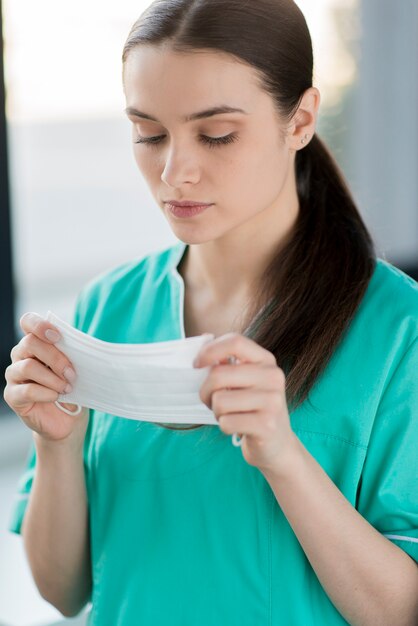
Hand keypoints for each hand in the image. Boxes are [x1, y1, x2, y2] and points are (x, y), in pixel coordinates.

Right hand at [3, 312, 88, 443]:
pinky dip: (46, 393)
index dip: (40, 325)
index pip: (28, 322)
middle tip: (72, 373)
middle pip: (30, 343)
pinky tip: (56, 397)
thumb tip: (83, 344)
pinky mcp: (12, 396)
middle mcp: (20, 355)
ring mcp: (14, 375)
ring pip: (28, 366)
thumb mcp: (75, 367)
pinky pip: (26, 390)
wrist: (67, 419)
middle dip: (55, 358)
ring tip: (67, 388)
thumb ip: (73, 353)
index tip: (57, 336)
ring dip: (53, 378)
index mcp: (36, 343)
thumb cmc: (71, 387)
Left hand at [194, 332, 297, 472]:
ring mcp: (272, 401)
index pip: (235, 341)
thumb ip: (227, 362)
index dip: (210, 351)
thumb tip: (202, 341)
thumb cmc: (253, 408)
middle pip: (219, 374)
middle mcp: (273, 377)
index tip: (197, 364)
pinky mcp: (267, 425)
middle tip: (209, 400)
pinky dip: (224, 426)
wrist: (278, 444)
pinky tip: (237, 427)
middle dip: (205, 391)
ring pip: (219, 401)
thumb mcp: (245, 380)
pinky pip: (226, 422)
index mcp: (266, 360)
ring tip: (229, 414)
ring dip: (216, 411)